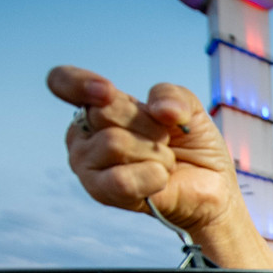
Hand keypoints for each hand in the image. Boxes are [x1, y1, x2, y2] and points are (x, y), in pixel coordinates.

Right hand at [46, 65, 240, 235]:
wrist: (210, 185)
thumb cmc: (191, 145)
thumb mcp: (187, 107)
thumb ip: (172, 95)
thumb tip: (160, 110)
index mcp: (98, 105)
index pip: (62, 81)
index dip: (79, 83)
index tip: (107, 92)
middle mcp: (84, 133)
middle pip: (104, 111)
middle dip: (149, 125)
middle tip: (164, 140)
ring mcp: (86, 164)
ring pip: (115, 144)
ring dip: (155, 153)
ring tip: (163, 162)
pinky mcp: (100, 191)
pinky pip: (120, 179)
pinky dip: (151, 177)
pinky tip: (160, 179)